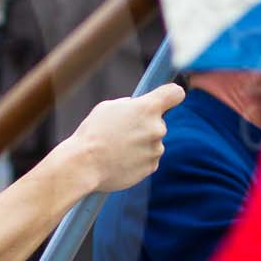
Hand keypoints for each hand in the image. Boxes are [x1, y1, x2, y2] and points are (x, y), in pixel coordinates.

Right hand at [61, 83, 185, 192]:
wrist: (84, 165)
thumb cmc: (92, 133)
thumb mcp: (107, 108)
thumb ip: (128, 105)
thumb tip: (136, 107)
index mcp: (148, 108)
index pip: (175, 93)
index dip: (171, 95)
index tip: (166, 99)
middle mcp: (157, 128)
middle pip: (158, 122)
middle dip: (144, 125)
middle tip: (121, 132)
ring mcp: (156, 149)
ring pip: (152, 142)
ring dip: (140, 144)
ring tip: (116, 149)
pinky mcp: (152, 166)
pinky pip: (148, 158)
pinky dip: (137, 159)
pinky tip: (119, 160)